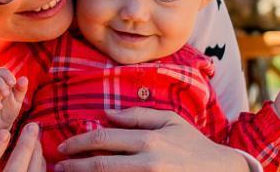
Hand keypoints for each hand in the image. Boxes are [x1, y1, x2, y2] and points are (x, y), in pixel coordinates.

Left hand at [54, 107, 249, 171]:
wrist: (222, 171)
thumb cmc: (193, 143)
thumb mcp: (170, 120)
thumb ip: (137, 115)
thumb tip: (107, 113)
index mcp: (149, 140)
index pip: (104, 139)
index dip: (79, 142)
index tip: (64, 146)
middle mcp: (148, 162)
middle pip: (101, 165)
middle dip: (75, 165)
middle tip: (58, 165)